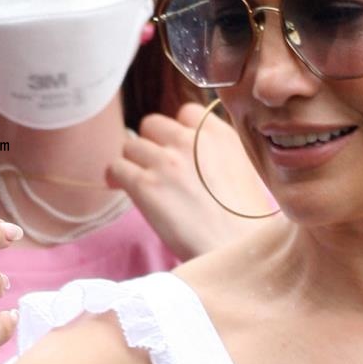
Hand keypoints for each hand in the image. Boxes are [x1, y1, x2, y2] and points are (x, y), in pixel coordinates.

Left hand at [106, 103, 275, 254]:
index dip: (177, 132)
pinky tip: (122, 188)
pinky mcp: (145, 184)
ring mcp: (165, 160)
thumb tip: (197, 160)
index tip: (177, 149)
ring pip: (131, 145)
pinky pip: (116, 167)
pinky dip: (116, 177)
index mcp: (218, 135)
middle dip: (152, 144)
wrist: (236, 250)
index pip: (186, 113)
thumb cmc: (246, 225)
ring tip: (140, 183)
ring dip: (134, 162)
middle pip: (153, 125)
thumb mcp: (245, 173)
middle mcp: (190, 140)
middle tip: (156, 169)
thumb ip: (218, 155)